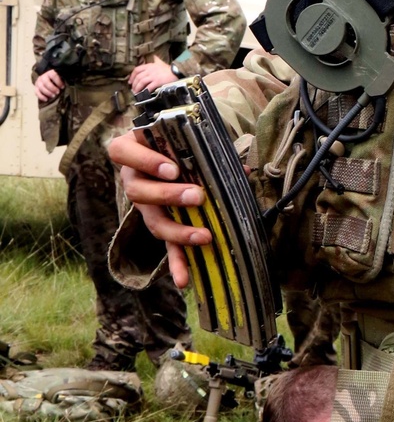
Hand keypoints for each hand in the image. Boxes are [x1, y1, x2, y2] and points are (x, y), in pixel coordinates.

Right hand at [34, 69, 64, 101]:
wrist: (49, 78)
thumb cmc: (57, 79)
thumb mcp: (61, 77)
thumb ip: (63, 80)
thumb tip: (69, 84)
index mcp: (50, 73)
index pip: (53, 75)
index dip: (58, 82)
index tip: (62, 87)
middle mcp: (43, 77)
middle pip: (46, 82)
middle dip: (52, 88)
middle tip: (57, 92)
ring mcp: (39, 82)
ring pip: (41, 87)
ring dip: (47, 92)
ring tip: (53, 96)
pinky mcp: (36, 87)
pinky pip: (36, 92)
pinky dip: (41, 96)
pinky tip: (46, 99)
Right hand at [108, 129, 209, 288]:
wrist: (166, 157)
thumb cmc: (176, 144)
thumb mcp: (186, 141)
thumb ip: (208, 150)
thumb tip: (243, 169)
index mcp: (133, 151)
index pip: (122, 152)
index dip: (145, 161)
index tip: (173, 168)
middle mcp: (133, 180)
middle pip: (138, 191)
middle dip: (168, 196)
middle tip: (197, 196)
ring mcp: (144, 206)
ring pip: (152, 221)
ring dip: (178, 230)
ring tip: (203, 236)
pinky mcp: (159, 226)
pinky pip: (165, 247)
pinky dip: (177, 263)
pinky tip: (184, 281)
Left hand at [129, 56, 178, 93]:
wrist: (176, 72)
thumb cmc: (168, 69)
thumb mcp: (160, 62)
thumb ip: (155, 59)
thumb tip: (154, 55)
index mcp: (149, 65)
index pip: (136, 70)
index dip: (132, 76)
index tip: (130, 82)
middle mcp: (149, 70)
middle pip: (138, 77)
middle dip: (134, 85)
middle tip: (133, 90)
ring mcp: (153, 76)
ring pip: (141, 82)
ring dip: (137, 89)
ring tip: (136, 94)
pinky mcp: (157, 82)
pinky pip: (148, 87)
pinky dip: (144, 92)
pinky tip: (143, 95)